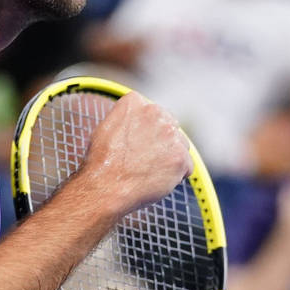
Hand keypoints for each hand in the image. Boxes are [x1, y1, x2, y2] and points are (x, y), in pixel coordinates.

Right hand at [79, 90, 192, 214]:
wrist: (106, 187)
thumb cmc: (102, 162)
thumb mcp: (107, 127)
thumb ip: (127, 118)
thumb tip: (138, 121)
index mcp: (134, 102)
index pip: (151, 111)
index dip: (146, 129)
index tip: (136, 142)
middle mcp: (155, 112)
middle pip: (170, 124)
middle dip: (162, 140)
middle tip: (144, 158)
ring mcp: (170, 134)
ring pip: (181, 144)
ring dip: (171, 157)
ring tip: (148, 170)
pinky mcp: (180, 156)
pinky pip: (187, 165)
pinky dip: (177, 175)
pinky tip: (157, 179)